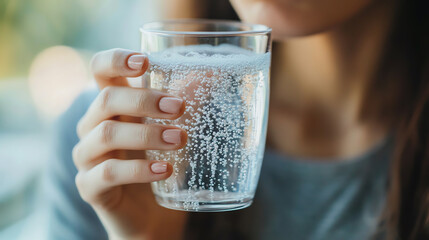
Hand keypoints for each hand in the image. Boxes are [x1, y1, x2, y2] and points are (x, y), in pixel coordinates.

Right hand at [73, 49, 187, 239]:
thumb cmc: (161, 162)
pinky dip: (138, 170)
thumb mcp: (173, 131)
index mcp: (112, 105)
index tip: (145, 62)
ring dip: (146, 134)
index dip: (116, 60)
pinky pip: (108, 173)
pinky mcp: (89, 186)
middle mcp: (93, 125)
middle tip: (179, 107)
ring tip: (179, 139)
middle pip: (106, 99)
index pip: (101, 71)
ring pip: (106, 134)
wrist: (150, 214)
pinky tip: (165, 170)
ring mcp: (87, 156)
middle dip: (144, 100)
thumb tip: (211, 74)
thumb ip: (183, 104)